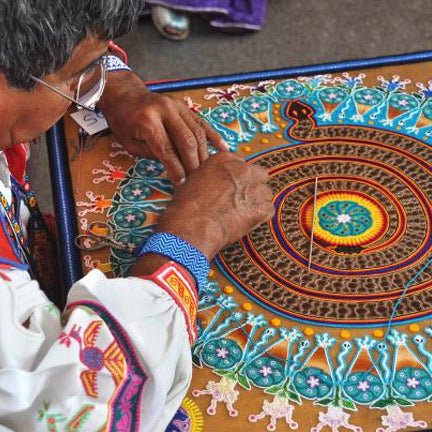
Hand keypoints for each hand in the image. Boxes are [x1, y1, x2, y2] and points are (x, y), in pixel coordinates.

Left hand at [98, 70, 228, 184]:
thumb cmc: (124, 122)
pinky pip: (202, 123)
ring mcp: (178, 106)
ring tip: (208, 172)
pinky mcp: (185, 106)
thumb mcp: (130, 143)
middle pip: (187, 141)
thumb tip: (177, 171)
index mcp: (147, 120)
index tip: (182, 185)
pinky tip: (223, 150)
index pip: (167, 150)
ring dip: (204, 154)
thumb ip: (154, 154)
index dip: (176, 169)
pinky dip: (213, 137)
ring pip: (198, 133)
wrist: (125, 95)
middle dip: (193, 165)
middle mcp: (165, 110)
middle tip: (198, 182)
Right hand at [156, 152, 274, 258]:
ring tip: (240, 214)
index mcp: (225, 159)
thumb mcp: (194, 180)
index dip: (237, 179)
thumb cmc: (186, 206)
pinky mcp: (261, 208)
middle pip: (259, 175)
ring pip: (265, 193)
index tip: (231, 189)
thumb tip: (214, 184)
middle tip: (239, 200)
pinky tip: (244, 222)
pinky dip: (259, 217)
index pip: (241, 165)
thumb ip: (211, 176)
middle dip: (252, 186)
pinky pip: (268, 210)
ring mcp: (254, 188)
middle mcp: (243, 170)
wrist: (192, 225)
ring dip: (256, 202)